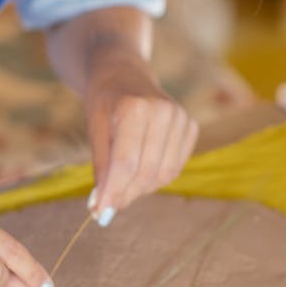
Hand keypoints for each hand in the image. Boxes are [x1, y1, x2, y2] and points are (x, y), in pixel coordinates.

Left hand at [84, 54, 198, 222]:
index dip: (114, 192)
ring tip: (122, 182)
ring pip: (164, 174)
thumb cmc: (105, 102)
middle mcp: (164, 111)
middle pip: (147, 172)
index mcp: (135, 107)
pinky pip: (175, 167)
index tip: (101, 214)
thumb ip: (101, 168)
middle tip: (108, 204)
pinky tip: (140, 167)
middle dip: (126, 194)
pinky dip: (156, 177)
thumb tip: (102, 208)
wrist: (124, 72)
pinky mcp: (190, 126)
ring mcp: (181, 118)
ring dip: (141, 188)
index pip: (126, 163)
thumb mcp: (95, 130)